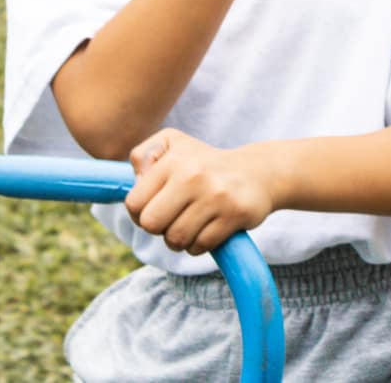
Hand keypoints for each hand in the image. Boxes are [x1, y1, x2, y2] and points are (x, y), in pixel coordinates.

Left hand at [124, 129, 278, 255]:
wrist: (256, 172)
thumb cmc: (204, 162)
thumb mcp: (171, 144)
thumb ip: (143, 156)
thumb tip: (136, 182)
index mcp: (173, 160)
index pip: (135, 203)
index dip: (138, 213)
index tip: (153, 209)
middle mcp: (193, 176)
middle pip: (152, 224)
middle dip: (158, 229)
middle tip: (171, 220)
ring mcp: (215, 196)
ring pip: (176, 239)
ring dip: (179, 240)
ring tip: (189, 225)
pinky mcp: (234, 214)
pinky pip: (200, 246)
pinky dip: (199, 245)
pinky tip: (206, 230)